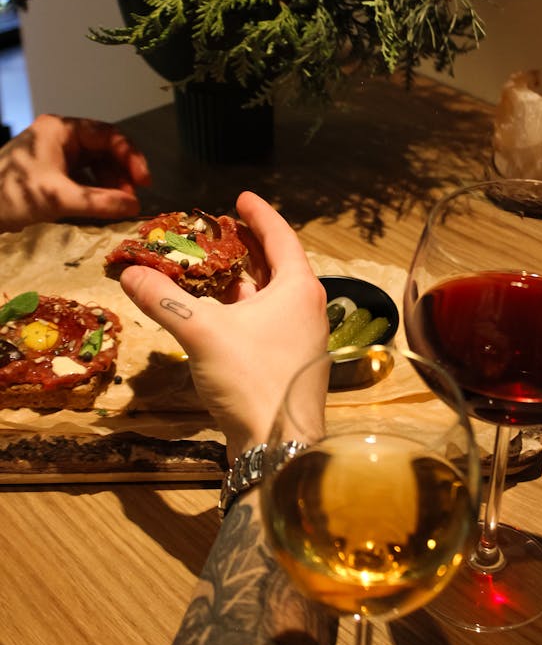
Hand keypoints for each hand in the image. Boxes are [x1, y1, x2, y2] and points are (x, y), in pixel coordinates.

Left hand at [0, 113, 150, 230]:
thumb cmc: (13, 194)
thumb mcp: (59, 199)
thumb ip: (100, 202)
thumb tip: (135, 207)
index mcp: (61, 130)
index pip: (109, 135)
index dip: (131, 157)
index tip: (144, 182)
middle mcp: (59, 136)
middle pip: (104, 149)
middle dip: (121, 173)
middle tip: (132, 197)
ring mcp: (54, 153)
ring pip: (94, 164)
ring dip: (110, 184)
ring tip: (118, 205)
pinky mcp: (50, 170)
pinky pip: (82, 176)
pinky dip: (95, 190)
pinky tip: (101, 206)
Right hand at [119, 191, 328, 459]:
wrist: (279, 446)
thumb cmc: (251, 380)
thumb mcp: (201, 333)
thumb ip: (165, 300)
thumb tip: (129, 273)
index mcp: (299, 289)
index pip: (281, 237)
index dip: (259, 214)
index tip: (241, 198)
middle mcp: (308, 308)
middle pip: (278, 266)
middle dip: (247, 248)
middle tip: (220, 231)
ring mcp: (303, 338)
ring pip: (272, 297)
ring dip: (244, 281)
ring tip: (212, 269)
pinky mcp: (291, 364)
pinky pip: (268, 322)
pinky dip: (245, 310)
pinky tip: (218, 316)